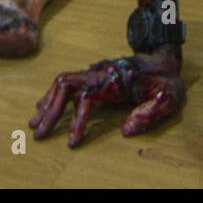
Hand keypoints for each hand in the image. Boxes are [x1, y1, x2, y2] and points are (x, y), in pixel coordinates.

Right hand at [29, 53, 184, 146]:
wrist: (164, 60)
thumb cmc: (166, 82)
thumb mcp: (168, 98)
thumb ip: (149, 113)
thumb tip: (125, 130)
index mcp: (116, 80)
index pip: (88, 98)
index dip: (77, 120)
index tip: (71, 142)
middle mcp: (100, 73)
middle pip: (66, 86)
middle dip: (50, 111)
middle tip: (38, 133)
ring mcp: (95, 73)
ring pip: (63, 83)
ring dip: (47, 103)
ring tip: (34, 123)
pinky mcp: (94, 76)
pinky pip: (67, 83)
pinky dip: (52, 95)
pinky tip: (43, 107)